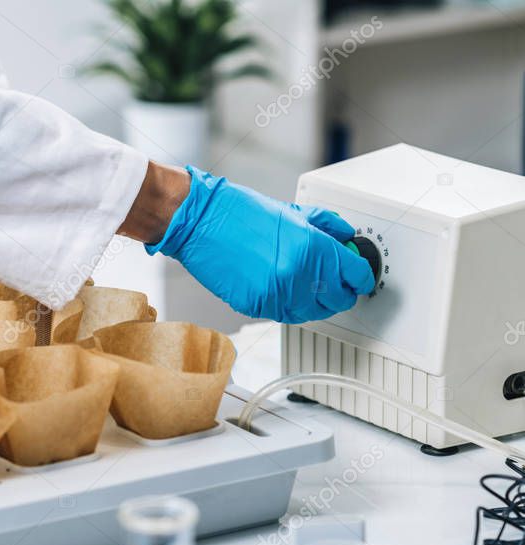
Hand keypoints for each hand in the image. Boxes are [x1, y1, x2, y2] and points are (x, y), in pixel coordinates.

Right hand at [146, 166, 374, 322]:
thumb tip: (345, 237)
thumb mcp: (291, 212)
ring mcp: (276, 295)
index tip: (360, 277)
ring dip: (315, 302)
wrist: (200, 223)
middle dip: (341, 291)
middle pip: (338, 300)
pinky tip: (283, 287)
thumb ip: (325, 227)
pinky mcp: (256, 306)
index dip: (361, 276)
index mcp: (312, 248)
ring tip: (308, 286)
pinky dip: (289, 304)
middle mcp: (297, 276)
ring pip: (311, 313)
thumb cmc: (239, 212)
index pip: (355, 275)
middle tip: (338, 283)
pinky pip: (284, 314)